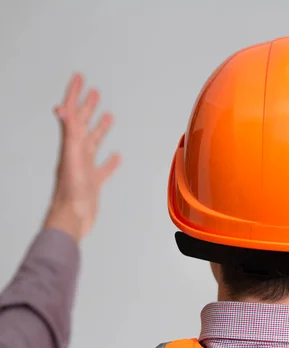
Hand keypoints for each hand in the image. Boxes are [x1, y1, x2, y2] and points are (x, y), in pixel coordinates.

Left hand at [43, 73, 120, 240]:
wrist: (73, 218)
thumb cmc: (72, 191)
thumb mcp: (71, 158)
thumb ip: (69, 134)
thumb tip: (61, 109)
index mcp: (71, 145)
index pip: (72, 114)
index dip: (75, 94)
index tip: (80, 77)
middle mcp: (77, 153)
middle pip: (83, 124)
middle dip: (87, 106)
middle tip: (93, 91)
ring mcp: (85, 167)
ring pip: (94, 143)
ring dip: (100, 128)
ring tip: (108, 116)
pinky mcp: (93, 182)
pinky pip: (104, 167)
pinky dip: (110, 160)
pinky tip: (117, 156)